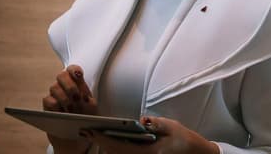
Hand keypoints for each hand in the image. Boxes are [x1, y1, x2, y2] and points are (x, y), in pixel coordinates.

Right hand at [42, 65, 97, 153]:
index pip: (72, 69)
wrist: (75, 132)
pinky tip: (63, 113)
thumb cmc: (85, 116)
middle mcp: (64, 84)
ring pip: (54, 87)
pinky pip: (49, 100)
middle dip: (70, 86)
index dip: (74, 70)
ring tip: (72, 110)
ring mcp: (54, 93)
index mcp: (76, 81)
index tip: (79, 76)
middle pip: (61, 75)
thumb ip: (89, 101)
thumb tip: (83, 99)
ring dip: (64, 99)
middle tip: (77, 98)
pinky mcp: (47, 104)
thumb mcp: (91, 108)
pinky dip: (57, 107)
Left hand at [83, 116, 217, 153]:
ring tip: (94, 134)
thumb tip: (141, 120)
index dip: (103, 139)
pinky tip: (109, 140)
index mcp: (149, 153)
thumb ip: (156, 124)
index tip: (91, 131)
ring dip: (106, 146)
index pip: (120, 147)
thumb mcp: (173, 127)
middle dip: (100, 142)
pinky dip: (115, 149)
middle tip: (85, 131)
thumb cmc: (186, 141)